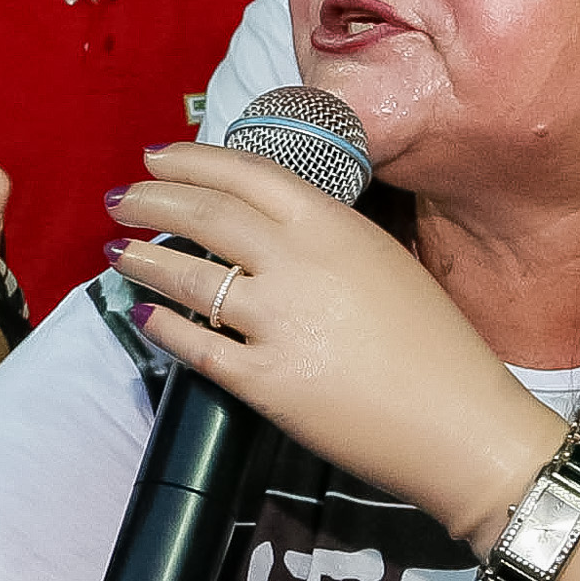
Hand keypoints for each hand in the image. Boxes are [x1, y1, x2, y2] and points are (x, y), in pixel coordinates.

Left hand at [104, 143, 556, 543]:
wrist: (462, 423)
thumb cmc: (435, 343)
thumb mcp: (383, 259)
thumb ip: (323, 237)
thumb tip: (263, 224)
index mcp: (330, 224)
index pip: (242, 173)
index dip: (189, 160)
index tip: (154, 158)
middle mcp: (296, 262)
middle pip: (204, 215)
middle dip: (151, 202)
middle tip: (119, 200)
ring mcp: (276, 322)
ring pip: (188, 277)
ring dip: (143, 259)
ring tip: (117, 251)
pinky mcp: (264, 381)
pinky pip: (195, 345)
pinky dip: (162, 326)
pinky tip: (145, 314)